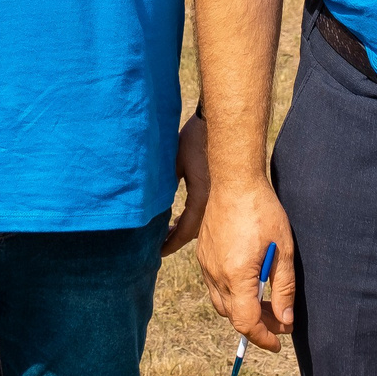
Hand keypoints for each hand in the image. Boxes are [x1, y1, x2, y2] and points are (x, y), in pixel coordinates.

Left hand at [162, 111, 210, 256]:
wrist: (221, 124)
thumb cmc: (195, 138)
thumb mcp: (175, 162)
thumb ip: (166, 185)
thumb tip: (154, 203)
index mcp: (201, 198)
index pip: (184, 230)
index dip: (170, 243)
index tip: (159, 251)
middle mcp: (213, 202)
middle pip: (194, 231)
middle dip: (177, 238)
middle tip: (161, 243)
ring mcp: (219, 197)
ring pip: (202, 223)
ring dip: (186, 228)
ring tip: (170, 231)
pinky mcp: (221, 190)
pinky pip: (207, 212)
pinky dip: (194, 217)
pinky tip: (183, 216)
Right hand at [195, 176, 296, 352]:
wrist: (234, 180)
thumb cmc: (263, 211)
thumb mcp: (282, 250)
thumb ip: (284, 289)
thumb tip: (285, 320)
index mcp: (236, 275)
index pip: (246, 323)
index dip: (263, 338)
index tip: (278, 343)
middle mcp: (215, 274)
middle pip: (233, 316)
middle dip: (257, 324)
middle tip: (280, 319)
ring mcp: (206, 264)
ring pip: (221, 302)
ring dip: (243, 309)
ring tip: (267, 302)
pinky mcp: (203, 254)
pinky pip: (215, 285)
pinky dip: (232, 293)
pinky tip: (249, 282)